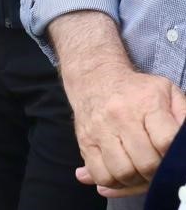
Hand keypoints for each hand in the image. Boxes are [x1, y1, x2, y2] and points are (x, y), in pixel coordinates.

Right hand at [63, 63, 185, 196]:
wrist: (94, 77)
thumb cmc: (138, 89)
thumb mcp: (168, 92)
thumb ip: (184, 116)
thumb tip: (185, 143)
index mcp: (146, 102)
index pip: (165, 142)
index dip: (173, 157)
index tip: (173, 157)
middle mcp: (120, 116)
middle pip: (145, 163)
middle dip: (156, 173)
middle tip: (157, 168)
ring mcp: (99, 129)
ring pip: (122, 173)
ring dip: (135, 180)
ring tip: (139, 171)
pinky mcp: (84, 140)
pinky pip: (99, 174)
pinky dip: (112, 182)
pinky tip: (120, 172)